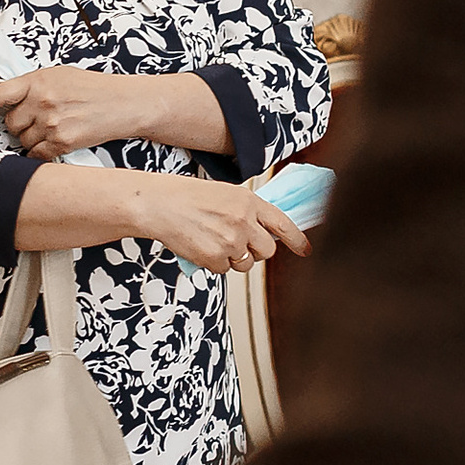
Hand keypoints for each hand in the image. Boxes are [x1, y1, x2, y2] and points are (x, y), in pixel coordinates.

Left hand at [0, 65, 151, 161]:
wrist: (123, 103)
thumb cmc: (94, 88)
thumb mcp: (60, 76)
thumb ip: (33, 85)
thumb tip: (8, 97)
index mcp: (38, 80)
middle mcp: (41, 101)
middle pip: (10, 123)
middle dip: (20, 124)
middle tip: (37, 119)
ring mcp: (50, 123)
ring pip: (23, 140)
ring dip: (32, 138)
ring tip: (53, 128)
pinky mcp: (61, 142)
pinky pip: (36, 154)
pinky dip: (42, 152)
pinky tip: (55, 141)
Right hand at [139, 176, 310, 275]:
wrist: (160, 205)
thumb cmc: (188, 197)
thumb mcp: (226, 194)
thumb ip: (248, 211)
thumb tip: (265, 233)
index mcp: (249, 201)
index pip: (283, 224)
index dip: (297, 239)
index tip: (305, 250)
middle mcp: (244, 221)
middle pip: (267, 251)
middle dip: (257, 252)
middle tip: (239, 244)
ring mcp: (230, 241)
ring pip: (246, 264)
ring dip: (234, 259)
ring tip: (213, 241)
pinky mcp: (215, 258)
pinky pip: (224, 270)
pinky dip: (214, 263)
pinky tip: (201, 246)